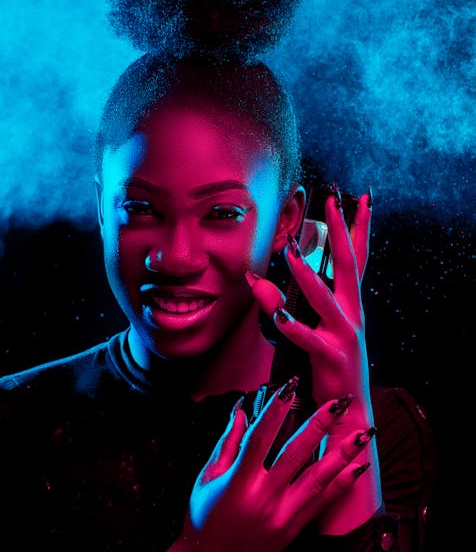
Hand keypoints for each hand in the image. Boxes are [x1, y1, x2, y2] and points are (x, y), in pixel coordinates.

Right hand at [173, 384, 374, 551]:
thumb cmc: (204, 519)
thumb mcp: (207, 478)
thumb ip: (227, 443)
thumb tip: (242, 411)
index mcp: (238, 483)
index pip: (260, 438)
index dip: (275, 410)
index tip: (290, 387)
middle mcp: (263, 498)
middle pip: (296, 454)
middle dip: (320, 425)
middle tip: (338, 402)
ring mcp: (282, 516)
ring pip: (318, 478)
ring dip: (342, 453)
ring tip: (362, 432)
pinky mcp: (293, 529)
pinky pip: (323, 503)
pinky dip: (343, 483)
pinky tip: (358, 466)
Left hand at [246, 188, 381, 533]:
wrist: (349, 416)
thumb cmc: (330, 368)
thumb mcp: (311, 330)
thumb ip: (283, 303)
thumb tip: (255, 278)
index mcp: (351, 305)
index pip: (357, 259)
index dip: (359, 228)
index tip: (361, 199)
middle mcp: (353, 315)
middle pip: (348, 266)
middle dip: (341, 232)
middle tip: (334, 201)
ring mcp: (345, 336)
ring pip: (326, 298)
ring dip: (307, 274)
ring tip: (290, 251)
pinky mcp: (332, 358)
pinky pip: (309, 339)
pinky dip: (292, 326)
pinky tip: (276, 315)